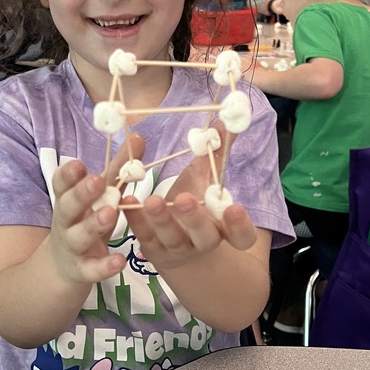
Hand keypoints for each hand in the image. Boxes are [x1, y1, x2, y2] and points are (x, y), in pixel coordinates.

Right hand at [48, 134, 144, 285]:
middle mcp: (67, 221)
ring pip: (80, 236)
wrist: (63, 266)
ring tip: (110, 214)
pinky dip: (104, 267)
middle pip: (69, 206)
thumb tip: (137, 135)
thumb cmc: (86, 220)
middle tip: (95, 181)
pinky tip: (120, 261)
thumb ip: (117, 168)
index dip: (68, 174)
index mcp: (68, 199)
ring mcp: (73, 246)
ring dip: (93, 224)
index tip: (79, 164)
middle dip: (81, 193)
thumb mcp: (99, 195)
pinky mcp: (83, 270)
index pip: (62, 184)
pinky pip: (92, 269)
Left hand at [123, 122, 256, 272]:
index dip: (239, 226)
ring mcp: (177, 248)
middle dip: (194, 219)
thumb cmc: (197, 206)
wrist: (177, 245)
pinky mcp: (153, 249)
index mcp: (224, 228)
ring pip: (172, 238)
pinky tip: (127, 200)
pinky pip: (145, 236)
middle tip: (183, 199)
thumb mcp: (207, 179)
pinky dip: (136, 219)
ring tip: (152, 199)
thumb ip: (217, 153)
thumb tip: (227, 120)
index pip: (241, 236)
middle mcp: (204, 242)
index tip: (234, 208)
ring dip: (161, 219)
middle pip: (205, 237)